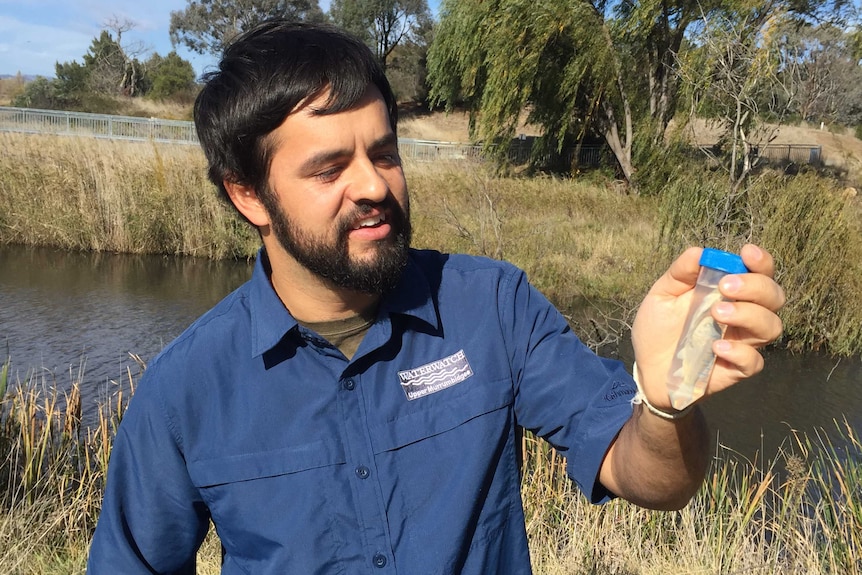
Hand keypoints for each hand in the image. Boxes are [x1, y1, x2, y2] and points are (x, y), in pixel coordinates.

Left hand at [630, 244, 784, 409]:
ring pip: (772, 327)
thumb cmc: (659, 327)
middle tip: (725, 286)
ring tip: (717, 313)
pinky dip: (739, 351)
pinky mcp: (736, 369)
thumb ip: (681, 273)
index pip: (760, 273)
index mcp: (731, 293)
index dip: (761, 262)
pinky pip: (753, 362)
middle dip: (756, 286)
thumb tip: (700, 252)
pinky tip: (715, 346)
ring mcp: (743, 342)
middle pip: (774, 296)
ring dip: (749, 315)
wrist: (646, 367)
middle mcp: (744, 315)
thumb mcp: (662, 295)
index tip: (747, 253)